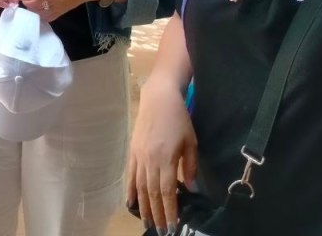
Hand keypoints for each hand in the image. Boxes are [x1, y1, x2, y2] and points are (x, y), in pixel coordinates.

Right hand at [126, 81, 197, 233]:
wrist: (158, 98)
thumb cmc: (179, 118)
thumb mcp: (191, 141)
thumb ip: (190, 166)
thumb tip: (190, 188)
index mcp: (166, 159)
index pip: (168, 192)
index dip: (170, 210)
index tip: (173, 225)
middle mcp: (150, 160)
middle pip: (152, 193)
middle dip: (157, 213)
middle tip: (162, 230)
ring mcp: (138, 156)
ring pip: (140, 187)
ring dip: (144, 207)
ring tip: (148, 222)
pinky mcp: (132, 151)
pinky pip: (130, 175)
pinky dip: (130, 190)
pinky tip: (131, 203)